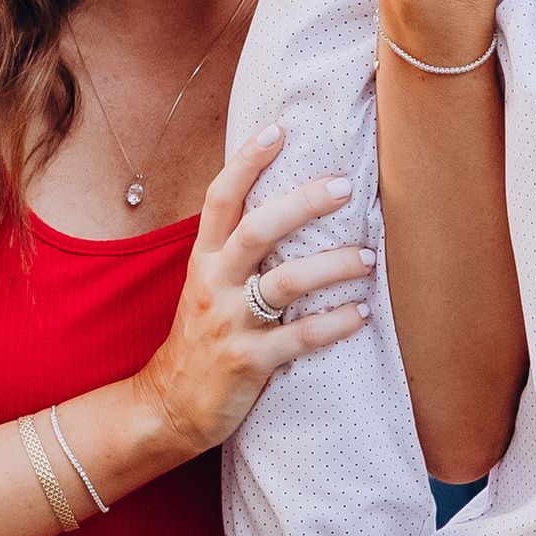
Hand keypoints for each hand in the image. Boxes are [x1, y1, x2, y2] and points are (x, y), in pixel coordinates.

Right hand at [133, 135, 371, 454]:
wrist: (168, 406)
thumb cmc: (201, 338)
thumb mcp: (207, 286)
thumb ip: (238, 252)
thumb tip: (291, 208)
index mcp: (204, 259)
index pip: (220, 198)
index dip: (246, 161)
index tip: (278, 128)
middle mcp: (214, 284)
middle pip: (257, 230)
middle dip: (302, 204)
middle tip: (344, 186)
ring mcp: (231, 323)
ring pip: (286, 283)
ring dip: (333, 265)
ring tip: (367, 257)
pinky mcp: (248, 362)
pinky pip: (300, 337)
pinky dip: (336, 324)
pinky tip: (363, 313)